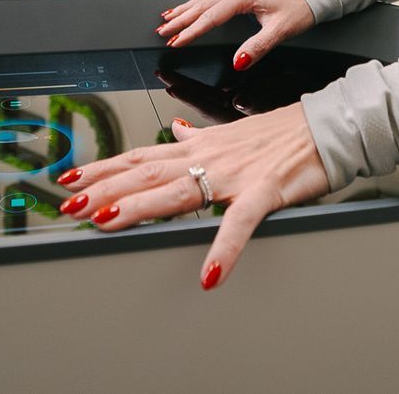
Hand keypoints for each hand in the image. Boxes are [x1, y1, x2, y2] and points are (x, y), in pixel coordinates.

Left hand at [54, 105, 329, 288]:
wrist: (328, 125)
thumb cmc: (283, 133)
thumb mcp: (233, 131)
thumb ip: (200, 137)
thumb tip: (178, 131)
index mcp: (201, 148)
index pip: (142, 157)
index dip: (104, 169)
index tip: (71, 179)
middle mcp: (210, 158)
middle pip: (147, 174)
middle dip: (105, 189)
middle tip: (70, 204)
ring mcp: (235, 174)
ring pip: (179, 190)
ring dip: (140, 207)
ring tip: (108, 223)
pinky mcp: (265, 191)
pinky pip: (241, 222)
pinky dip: (225, 248)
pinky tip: (210, 274)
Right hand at [156, 0, 316, 70]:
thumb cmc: (299, 10)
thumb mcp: (280, 31)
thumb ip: (258, 48)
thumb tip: (238, 61)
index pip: (210, 17)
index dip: (190, 31)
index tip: (175, 42)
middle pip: (201, 6)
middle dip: (180, 20)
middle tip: (162, 32)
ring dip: (185, 7)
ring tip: (167, 16)